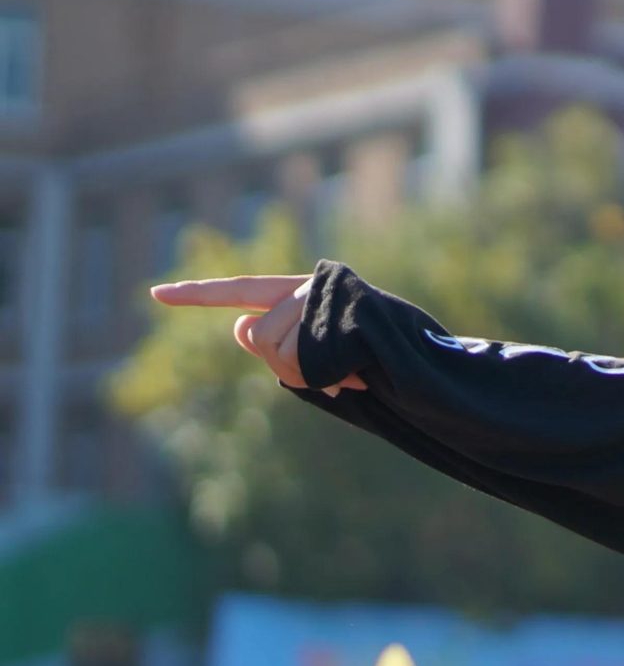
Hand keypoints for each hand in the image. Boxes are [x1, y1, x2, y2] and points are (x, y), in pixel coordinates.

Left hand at [148, 274, 368, 395]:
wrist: (426, 367)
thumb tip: (240, 326)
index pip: (240, 292)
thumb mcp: (315, 357)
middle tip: (334, 379)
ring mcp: (328, 297)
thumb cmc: (374, 364)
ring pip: (279, 348)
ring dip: (312, 375)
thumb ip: (272, 342)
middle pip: (260, 335)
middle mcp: (310, 286)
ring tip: (349, 375)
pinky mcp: (345, 311)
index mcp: (300, 293)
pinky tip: (356, 375)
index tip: (155, 295)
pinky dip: (328, 376)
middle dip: (289, 367)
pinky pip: (308, 354)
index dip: (198, 295)